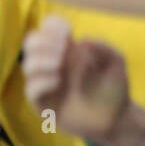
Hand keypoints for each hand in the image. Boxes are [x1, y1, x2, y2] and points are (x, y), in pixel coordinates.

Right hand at [22, 15, 129, 142]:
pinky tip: (58, 81)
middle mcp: (54, 64)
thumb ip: (103, 48)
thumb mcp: (116, 63)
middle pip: (31, 42)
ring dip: (41, 60)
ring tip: (59, 64)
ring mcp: (47, 83)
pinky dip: (40, 82)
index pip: (48, 28)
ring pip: (28, 65)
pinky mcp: (45, 104)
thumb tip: (81, 41)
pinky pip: (30, 90)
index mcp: (68, 49)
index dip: (53, 25)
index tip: (67, 33)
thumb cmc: (115, 88)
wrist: (116, 119)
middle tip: (62, 49)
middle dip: (43, 41)